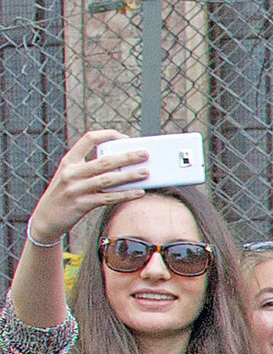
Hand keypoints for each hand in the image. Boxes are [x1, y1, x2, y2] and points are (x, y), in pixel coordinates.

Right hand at [25, 129, 150, 245]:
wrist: (45, 218)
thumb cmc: (62, 195)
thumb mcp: (69, 175)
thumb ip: (88, 168)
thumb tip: (121, 164)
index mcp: (68, 161)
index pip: (88, 139)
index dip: (108, 135)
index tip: (124, 137)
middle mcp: (71, 172)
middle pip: (104, 161)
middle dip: (127, 157)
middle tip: (145, 154)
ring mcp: (76, 189)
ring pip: (108, 179)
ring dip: (130, 176)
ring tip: (146, 172)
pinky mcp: (82, 204)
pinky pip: (108, 198)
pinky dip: (125, 195)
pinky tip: (138, 192)